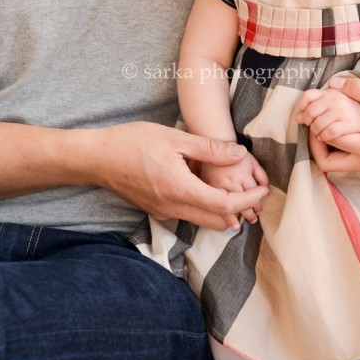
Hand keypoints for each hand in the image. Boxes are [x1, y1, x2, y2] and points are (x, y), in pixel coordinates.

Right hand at [81, 122, 268, 230]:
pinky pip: (188, 215)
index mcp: (180, 189)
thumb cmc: (133, 142)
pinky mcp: (156, 210)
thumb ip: (210, 149)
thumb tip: (240, 154)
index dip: (248, 200)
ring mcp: (163, 212)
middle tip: (255, 193)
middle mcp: (172, 207)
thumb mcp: (174, 138)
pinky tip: (209, 189)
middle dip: (241, 210)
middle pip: (217, 220)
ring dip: (223, 211)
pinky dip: (205, 208)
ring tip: (238, 191)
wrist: (97, 158)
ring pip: (203, 220)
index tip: (263, 190)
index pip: (224, 205)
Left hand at [306, 76, 359, 172]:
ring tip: (325, 123)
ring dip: (327, 145)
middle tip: (314, 124)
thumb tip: (333, 83)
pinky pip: (348, 157)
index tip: (315, 113)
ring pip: (337, 162)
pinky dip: (339, 144)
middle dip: (315, 144)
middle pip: (328, 164)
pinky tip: (340, 125)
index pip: (330, 142)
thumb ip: (358, 89)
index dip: (318, 127)